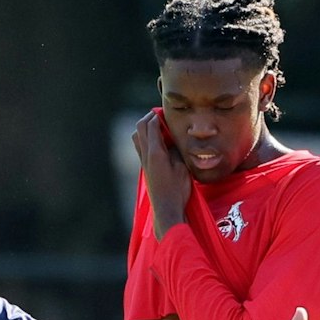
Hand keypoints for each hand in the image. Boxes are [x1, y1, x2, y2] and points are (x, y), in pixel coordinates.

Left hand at [131, 110, 190, 236]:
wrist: (167, 208)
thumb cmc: (178, 189)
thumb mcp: (182, 166)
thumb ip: (176, 149)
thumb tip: (173, 137)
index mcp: (156, 153)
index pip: (152, 125)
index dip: (159, 114)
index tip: (169, 111)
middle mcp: (146, 155)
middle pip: (140, 128)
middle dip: (150, 117)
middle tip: (163, 115)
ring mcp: (144, 162)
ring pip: (137, 137)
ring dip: (146, 128)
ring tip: (160, 126)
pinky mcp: (145, 168)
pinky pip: (141, 146)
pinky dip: (147, 138)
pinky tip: (160, 142)